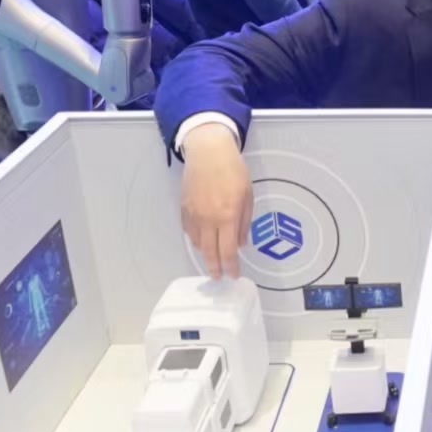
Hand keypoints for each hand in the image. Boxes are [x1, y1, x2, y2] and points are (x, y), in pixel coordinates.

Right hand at [179, 123, 252, 279]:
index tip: (233, 276)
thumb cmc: (234, 172)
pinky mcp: (184, 209)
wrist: (208, 153)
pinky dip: (197, 240)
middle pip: (210, 252)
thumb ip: (245, 222)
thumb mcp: (248, 196)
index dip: (231, 266)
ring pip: (198, 243)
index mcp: (228, 217)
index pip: (228, 251)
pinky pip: (189, 232)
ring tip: (213, 260)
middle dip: (215, 268)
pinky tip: (203, 242)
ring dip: (206, 254)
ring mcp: (194, 215)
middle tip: (219, 278)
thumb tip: (241, 244)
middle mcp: (209, 220)